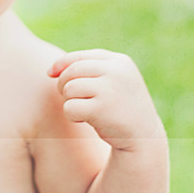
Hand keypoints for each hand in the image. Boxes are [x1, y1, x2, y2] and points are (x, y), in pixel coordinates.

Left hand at [48, 50, 163, 151]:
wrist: (143, 137)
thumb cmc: (121, 107)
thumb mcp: (113, 81)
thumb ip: (88, 70)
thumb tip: (50, 71)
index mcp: (120, 61)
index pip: (80, 56)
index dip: (61, 64)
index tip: (50, 73)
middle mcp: (116, 72)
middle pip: (72, 71)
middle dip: (63, 84)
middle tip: (71, 97)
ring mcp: (109, 89)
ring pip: (69, 88)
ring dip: (69, 101)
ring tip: (84, 109)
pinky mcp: (100, 109)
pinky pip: (69, 107)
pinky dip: (71, 115)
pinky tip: (85, 119)